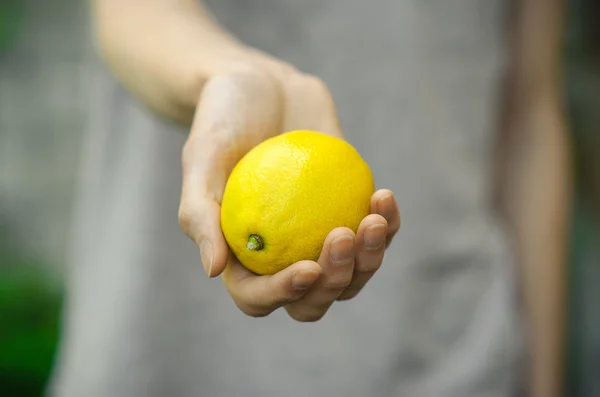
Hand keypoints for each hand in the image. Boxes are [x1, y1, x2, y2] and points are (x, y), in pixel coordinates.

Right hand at [178, 59, 399, 321]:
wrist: (262, 84)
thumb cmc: (223, 119)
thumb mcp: (201, 157)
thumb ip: (199, 213)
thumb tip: (214, 272)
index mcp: (242, 255)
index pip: (258, 296)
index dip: (284, 294)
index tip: (308, 267)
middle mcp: (282, 253)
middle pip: (313, 299)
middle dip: (334, 282)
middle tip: (341, 235)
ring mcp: (319, 235)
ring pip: (352, 273)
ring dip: (371, 258)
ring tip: (374, 216)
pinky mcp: (349, 209)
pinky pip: (375, 232)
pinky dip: (387, 224)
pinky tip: (383, 197)